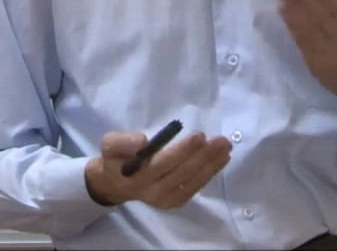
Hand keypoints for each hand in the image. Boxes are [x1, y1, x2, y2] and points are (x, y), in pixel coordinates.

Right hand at [84, 130, 231, 208]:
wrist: (115, 183)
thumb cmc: (116, 158)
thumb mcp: (110, 144)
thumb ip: (122, 142)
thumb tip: (142, 141)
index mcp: (137, 176)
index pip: (163, 163)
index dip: (183, 150)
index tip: (200, 136)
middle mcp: (152, 191)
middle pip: (182, 172)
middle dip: (204, 156)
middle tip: (221, 140)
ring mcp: (165, 199)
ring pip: (192, 181)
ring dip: (211, 164)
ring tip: (226, 147)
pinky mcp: (175, 201)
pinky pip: (195, 187)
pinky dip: (209, 173)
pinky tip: (222, 159)